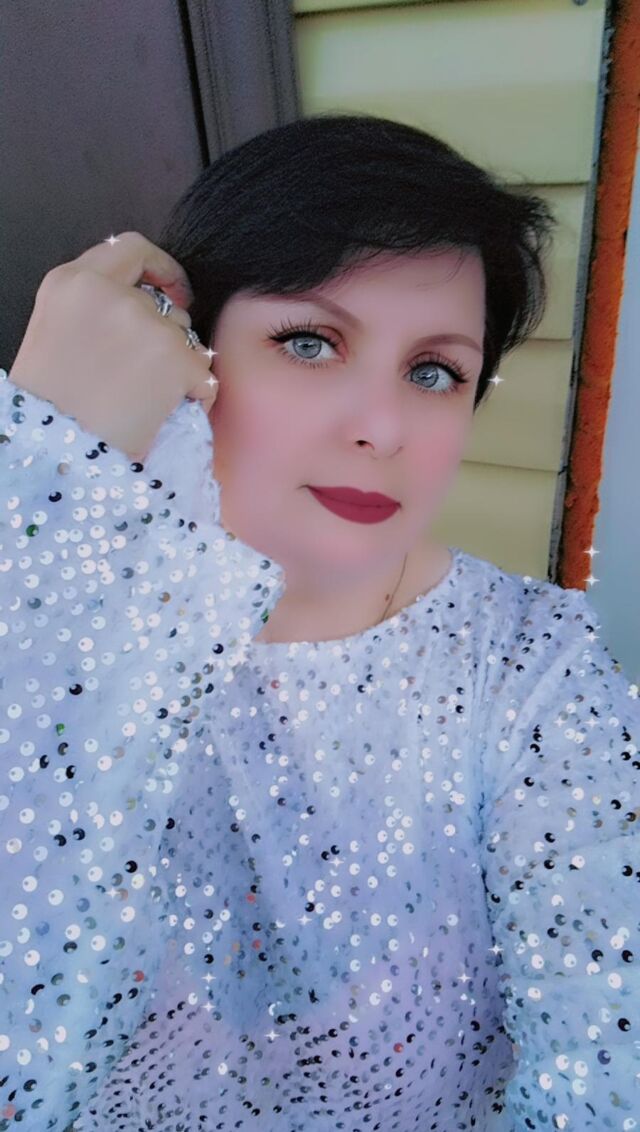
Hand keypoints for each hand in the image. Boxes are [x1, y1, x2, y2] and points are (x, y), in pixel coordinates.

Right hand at [9, 231, 218, 461]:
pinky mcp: (176, 359)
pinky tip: (162, 417)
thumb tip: (151, 304)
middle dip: (167, 338)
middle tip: (141, 378)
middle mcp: (109, 292)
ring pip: (188, 341)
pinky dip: (195, 398)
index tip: (172, 290)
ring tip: (142, 403)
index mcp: (71, 281)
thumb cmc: (51, 409)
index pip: (131, 248)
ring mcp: (146, 324)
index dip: (160, 267)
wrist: (53, 456)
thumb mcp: (55, 335)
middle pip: (165, 305)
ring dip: (179, 370)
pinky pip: (205, 376)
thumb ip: (93, 308)